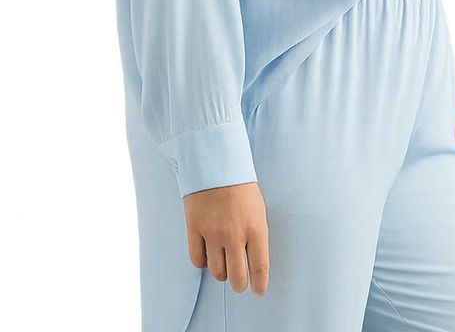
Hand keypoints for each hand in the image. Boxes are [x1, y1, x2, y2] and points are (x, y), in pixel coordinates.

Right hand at [183, 181, 269, 295]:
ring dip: (221, 272)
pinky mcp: (194, 229)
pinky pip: (197, 260)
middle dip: (239, 284)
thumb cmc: (241, 185)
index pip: (260, 268)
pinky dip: (203, 262)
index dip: (259, 284)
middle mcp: (235, 234)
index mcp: (256, 228)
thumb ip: (257, 234)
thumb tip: (254, 261)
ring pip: (217, 271)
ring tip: (223, 262)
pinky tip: (207, 254)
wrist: (215, 163)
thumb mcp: (258, 208)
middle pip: (237, 277)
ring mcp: (213, 233)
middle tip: (239, 282)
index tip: (258, 291)